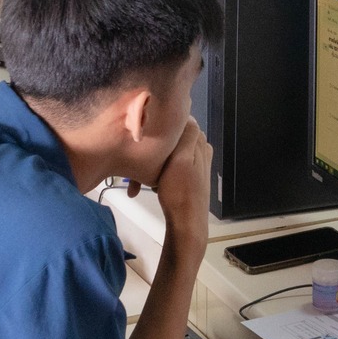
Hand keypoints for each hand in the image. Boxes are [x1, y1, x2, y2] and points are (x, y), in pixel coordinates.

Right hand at [151, 119, 211, 254]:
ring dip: (153, 165)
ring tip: (140, 180)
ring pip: (167, 156)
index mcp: (199, 141)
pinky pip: (169, 168)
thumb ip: (187, 136)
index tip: (144, 136)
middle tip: (137, 166)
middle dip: (153, 152)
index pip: (178, 123)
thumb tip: (188, 114)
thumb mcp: (181, 160)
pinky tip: (152, 186)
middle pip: (170, 141)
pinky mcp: (188, 176)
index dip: (160, 128)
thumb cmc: (179, 193)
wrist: (186, 224)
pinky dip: (159, 174)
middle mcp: (200, 149)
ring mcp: (195, 163)